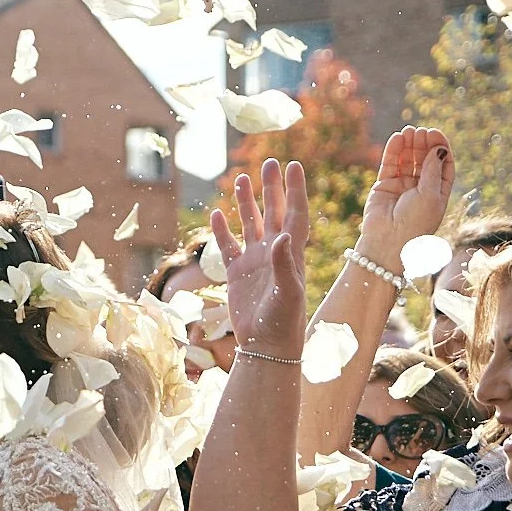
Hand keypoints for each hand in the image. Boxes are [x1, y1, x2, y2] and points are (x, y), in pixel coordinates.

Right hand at [210, 158, 308, 357]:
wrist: (266, 347)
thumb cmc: (283, 322)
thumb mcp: (288, 292)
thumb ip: (284, 263)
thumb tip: (282, 234)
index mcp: (291, 253)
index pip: (295, 214)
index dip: (295, 190)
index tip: (294, 166)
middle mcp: (274, 253)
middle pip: (274, 212)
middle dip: (272, 188)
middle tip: (269, 163)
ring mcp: (255, 263)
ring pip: (250, 225)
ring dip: (247, 203)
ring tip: (241, 179)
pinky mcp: (236, 275)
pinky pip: (228, 247)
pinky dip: (222, 231)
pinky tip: (216, 214)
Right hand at [360, 126, 455, 262]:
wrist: (387, 241)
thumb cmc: (414, 223)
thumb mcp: (430, 195)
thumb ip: (433, 170)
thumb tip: (438, 148)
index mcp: (438, 193)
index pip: (443, 165)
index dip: (440, 148)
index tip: (435, 134)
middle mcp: (421, 189)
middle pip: (425, 160)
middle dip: (424, 144)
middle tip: (421, 132)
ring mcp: (402, 187)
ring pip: (408, 160)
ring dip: (409, 145)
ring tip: (409, 131)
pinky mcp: (385, 186)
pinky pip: (390, 164)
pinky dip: (394, 151)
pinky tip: (397, 138)